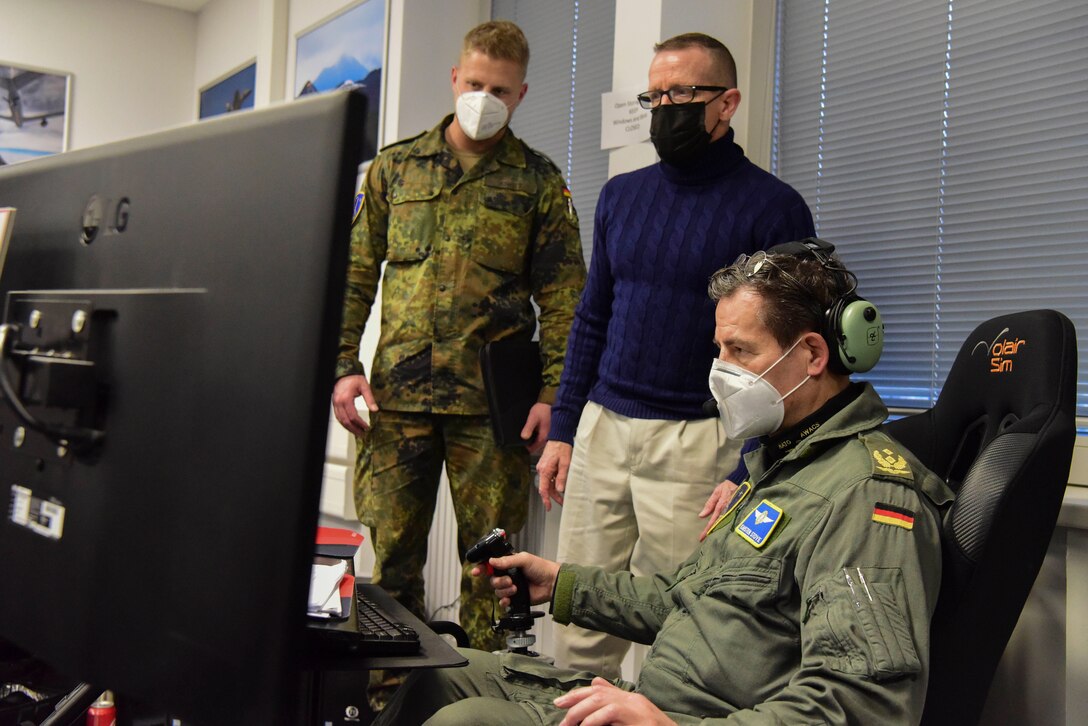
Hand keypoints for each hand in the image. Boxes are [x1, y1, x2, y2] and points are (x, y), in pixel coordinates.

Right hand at [331, 374, 378, 435]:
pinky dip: (344, 423)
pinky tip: (351, 426)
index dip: (360, 424)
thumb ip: (370, 398)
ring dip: (349, 428)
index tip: (367, 428)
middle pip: (346, 421)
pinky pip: (338, 417)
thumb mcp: (364, 386)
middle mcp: (339, 403)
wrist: (344, 373)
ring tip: (358, 433)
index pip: (353, 416)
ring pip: (341, 420)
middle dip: (354, 429)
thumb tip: (375, 410)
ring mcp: (335, 404)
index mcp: (346, 399)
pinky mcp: (335, 405)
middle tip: (363, 435)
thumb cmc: (353, 378)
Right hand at [470, 551, 559, 607]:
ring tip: (516, 588)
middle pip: (492, 580)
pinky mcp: (515, 598)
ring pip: (497, 591)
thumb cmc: (540, 567)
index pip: (490, 565)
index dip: (481, 568)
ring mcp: (511, 587)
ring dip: (504, 590)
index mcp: (508, 564)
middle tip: (510, 581)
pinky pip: (503, 602)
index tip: (475, 572)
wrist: (551, 583)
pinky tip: (509, 599)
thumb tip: (491, 561)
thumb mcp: (523, 559)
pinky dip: (504, 601)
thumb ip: (507, 560)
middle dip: (499, 581)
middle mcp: (508, 575)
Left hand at [520, 402, 551, 453]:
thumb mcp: (533, 418)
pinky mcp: (552, 434)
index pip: (533, 449)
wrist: (555, 404)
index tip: (523, 441)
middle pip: (537, 448)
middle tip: (527, 436)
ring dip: (536, 441)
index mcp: (543, 437)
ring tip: (532, 433)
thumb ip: (528, 428)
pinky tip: (537, 431)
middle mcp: (549, 440)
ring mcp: (551, 437)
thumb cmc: (543, 410)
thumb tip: (523, 438)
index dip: (526, 447)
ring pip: (541, 445)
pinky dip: (540, 438)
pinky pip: (544, 440)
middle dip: (531, 444)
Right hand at [536, 441, 572, 510]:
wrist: (559, 437)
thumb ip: (561, 477)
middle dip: (553, 496)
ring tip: (562, 496)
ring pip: (548, 483)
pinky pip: (548, 477)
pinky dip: (554, 483)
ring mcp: (543, 467)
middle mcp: (542, 469)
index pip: (543, 489)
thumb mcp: (565, 464)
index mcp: (545, 470)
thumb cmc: (562, 448)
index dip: (546, 499)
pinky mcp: (546, 465)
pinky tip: (560, 485)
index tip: (548, 507)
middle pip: (546, 487)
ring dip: (554, 490)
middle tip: (561, 502)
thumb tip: (560, 489)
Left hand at [554, 677, 675, 725]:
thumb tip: (596, 686)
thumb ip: (615, 706)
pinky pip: (611, 712)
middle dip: (574, 702)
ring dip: (580, 712)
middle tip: (560, 717)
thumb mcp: (632, 719)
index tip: (560, 703)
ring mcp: (637, 707)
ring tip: (569, 725)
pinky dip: (594, 719)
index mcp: (630, 699)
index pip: (599, 689)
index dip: (578, 695)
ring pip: (601, 699)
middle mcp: (633, 699)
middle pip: (597, 692)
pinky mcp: (639, 716)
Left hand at [698, 479, 738, 541]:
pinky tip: (722, 532)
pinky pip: (731, 522)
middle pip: (719, 525)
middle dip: (711, 534)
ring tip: (712, 540)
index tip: (701, 538)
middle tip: (704, 541)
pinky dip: (726, 527)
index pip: (713, 521)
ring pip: (725, 525)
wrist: (742, 481)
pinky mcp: (739, 512)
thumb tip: (701, 516)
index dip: (707, 530)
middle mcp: (729, 511)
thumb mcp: (717, 492)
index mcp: (722, 506)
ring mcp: (735, 512)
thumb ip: (710, 504)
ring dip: (718, 532)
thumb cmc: (728, 487)